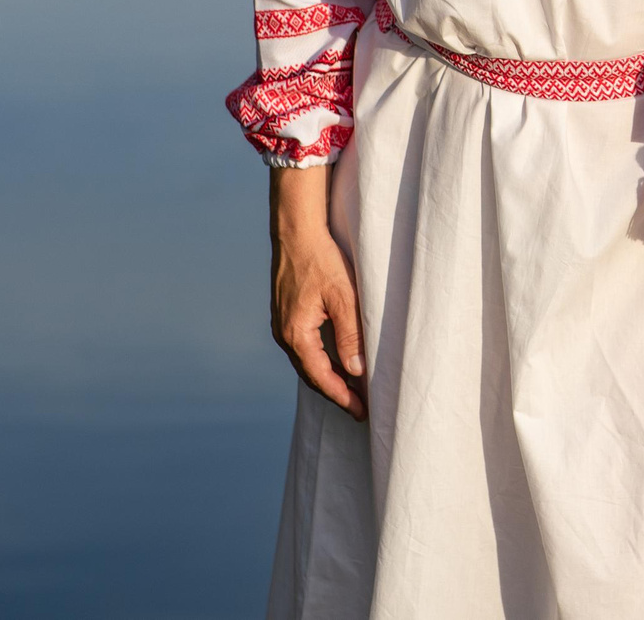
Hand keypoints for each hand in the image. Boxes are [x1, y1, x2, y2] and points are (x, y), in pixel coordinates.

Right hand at [270, 165, 366, 419]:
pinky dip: (321, 359)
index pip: (321, 377)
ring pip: (307, 361)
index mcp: (296, 334)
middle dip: (336, 392)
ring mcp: (282, 325)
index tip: (361, 412)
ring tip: (352, 390)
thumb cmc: (322, 261)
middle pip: (311, 374)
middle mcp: (284, 334)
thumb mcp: (343, 298)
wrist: (296, 232)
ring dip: (328, 376)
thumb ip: (350, 336)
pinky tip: (336, 361)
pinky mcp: (286, 314)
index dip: (342, 396)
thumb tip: (356, 371)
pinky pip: (304, 347)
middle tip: (360, 408)